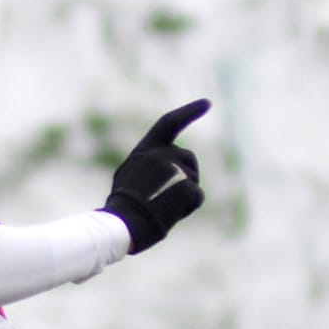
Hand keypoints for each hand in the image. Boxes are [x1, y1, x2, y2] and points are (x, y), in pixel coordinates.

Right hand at [103, 98, 210, 252]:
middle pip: (188, 159)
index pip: (170, 123)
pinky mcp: (187, 187)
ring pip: (192, 179)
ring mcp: (176, 169)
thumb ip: (150, 164)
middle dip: (186, 174)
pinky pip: (197, 197)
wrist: (122, 225)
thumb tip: (173, 167)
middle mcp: (162, 154)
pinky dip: (187, 208)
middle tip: (167, 197)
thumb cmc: (121, 208)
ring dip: (183, 194)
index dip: (189, 112)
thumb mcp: (129, 175)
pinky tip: (169, 215)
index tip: (207, 103)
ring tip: (160, 207)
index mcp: (145, 149)